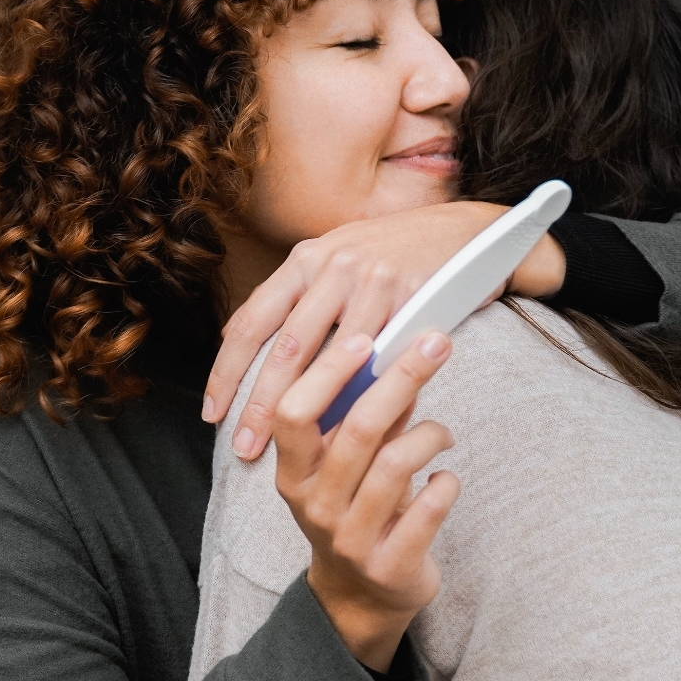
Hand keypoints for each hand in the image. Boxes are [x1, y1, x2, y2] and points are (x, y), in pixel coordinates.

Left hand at [204, 200, 565, 459]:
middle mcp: (331, 264)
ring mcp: (372, 278)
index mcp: (305, 259)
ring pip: (331, 355)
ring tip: (298, 448)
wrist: (467, 231)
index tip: (213, 413)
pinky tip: (353, 426)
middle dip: (259, 401)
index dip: (227, 371)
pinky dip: (364, 394)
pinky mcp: (412, 294)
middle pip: (284, 344)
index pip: (252, 320)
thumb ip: (303, 302)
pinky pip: (383, 354)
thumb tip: (256, 352)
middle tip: (244, 446)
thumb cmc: (396, 256)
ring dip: (311, 409)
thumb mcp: (339, 263)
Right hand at [273, 329, 459, 670]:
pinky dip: (446, 483)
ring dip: (431, 436)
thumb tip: (395, 352)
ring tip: (444, 434)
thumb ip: (365, 415)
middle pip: (356, 429)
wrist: (359, 597)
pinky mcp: (390, 565)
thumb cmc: (354, 510)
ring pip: (396, 465)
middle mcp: (314, 504)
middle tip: (436, 344)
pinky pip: (428, 508)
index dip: (328, 372)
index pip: (294, 411)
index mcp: (293, 472)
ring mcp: (350, 539)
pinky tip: (445, 480)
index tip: (367, 339)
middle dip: (402, 378)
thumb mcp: (347, 464)